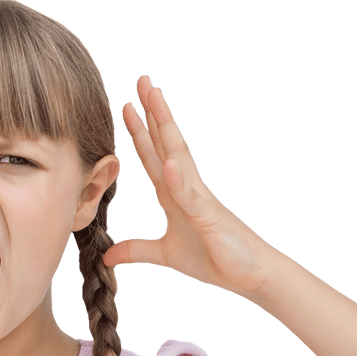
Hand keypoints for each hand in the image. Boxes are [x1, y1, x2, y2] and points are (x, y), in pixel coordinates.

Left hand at [104, 75, 275, 298]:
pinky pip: (191, 198)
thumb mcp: (165, 254)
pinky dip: (179, 180)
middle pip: (166, 144)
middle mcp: (187, 188)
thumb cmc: (213, 258)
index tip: (126, 106)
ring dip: (166, 128)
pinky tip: (169, 162)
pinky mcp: (209, 218)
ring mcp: (199, 199)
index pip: (153, 156)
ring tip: (155, 99)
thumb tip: (108, 255)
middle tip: (142, 80)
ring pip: (179, 157)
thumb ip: (137, 250)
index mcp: (174, 195)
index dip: (140, 132)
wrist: (248, 274)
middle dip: (153, 113)